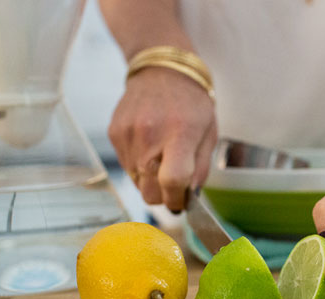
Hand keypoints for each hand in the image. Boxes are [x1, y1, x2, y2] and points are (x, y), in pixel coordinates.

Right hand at [108, 66, 216, 211]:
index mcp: (180, 134)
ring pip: (137, 183)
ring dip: (150, 182)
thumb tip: (189, 197)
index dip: (177, 200)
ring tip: (162, 160)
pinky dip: (139, 167)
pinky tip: (150, 149)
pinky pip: (126, 167)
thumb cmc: (192, 104)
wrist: (162, 70)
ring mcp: (129, 135)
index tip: (182, 202)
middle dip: (163, 197)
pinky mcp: (115, 134)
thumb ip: (200, 169)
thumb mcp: (209, 134)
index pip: (173, 182)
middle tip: (173, 187)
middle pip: (150, 192)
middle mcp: (150, 135)